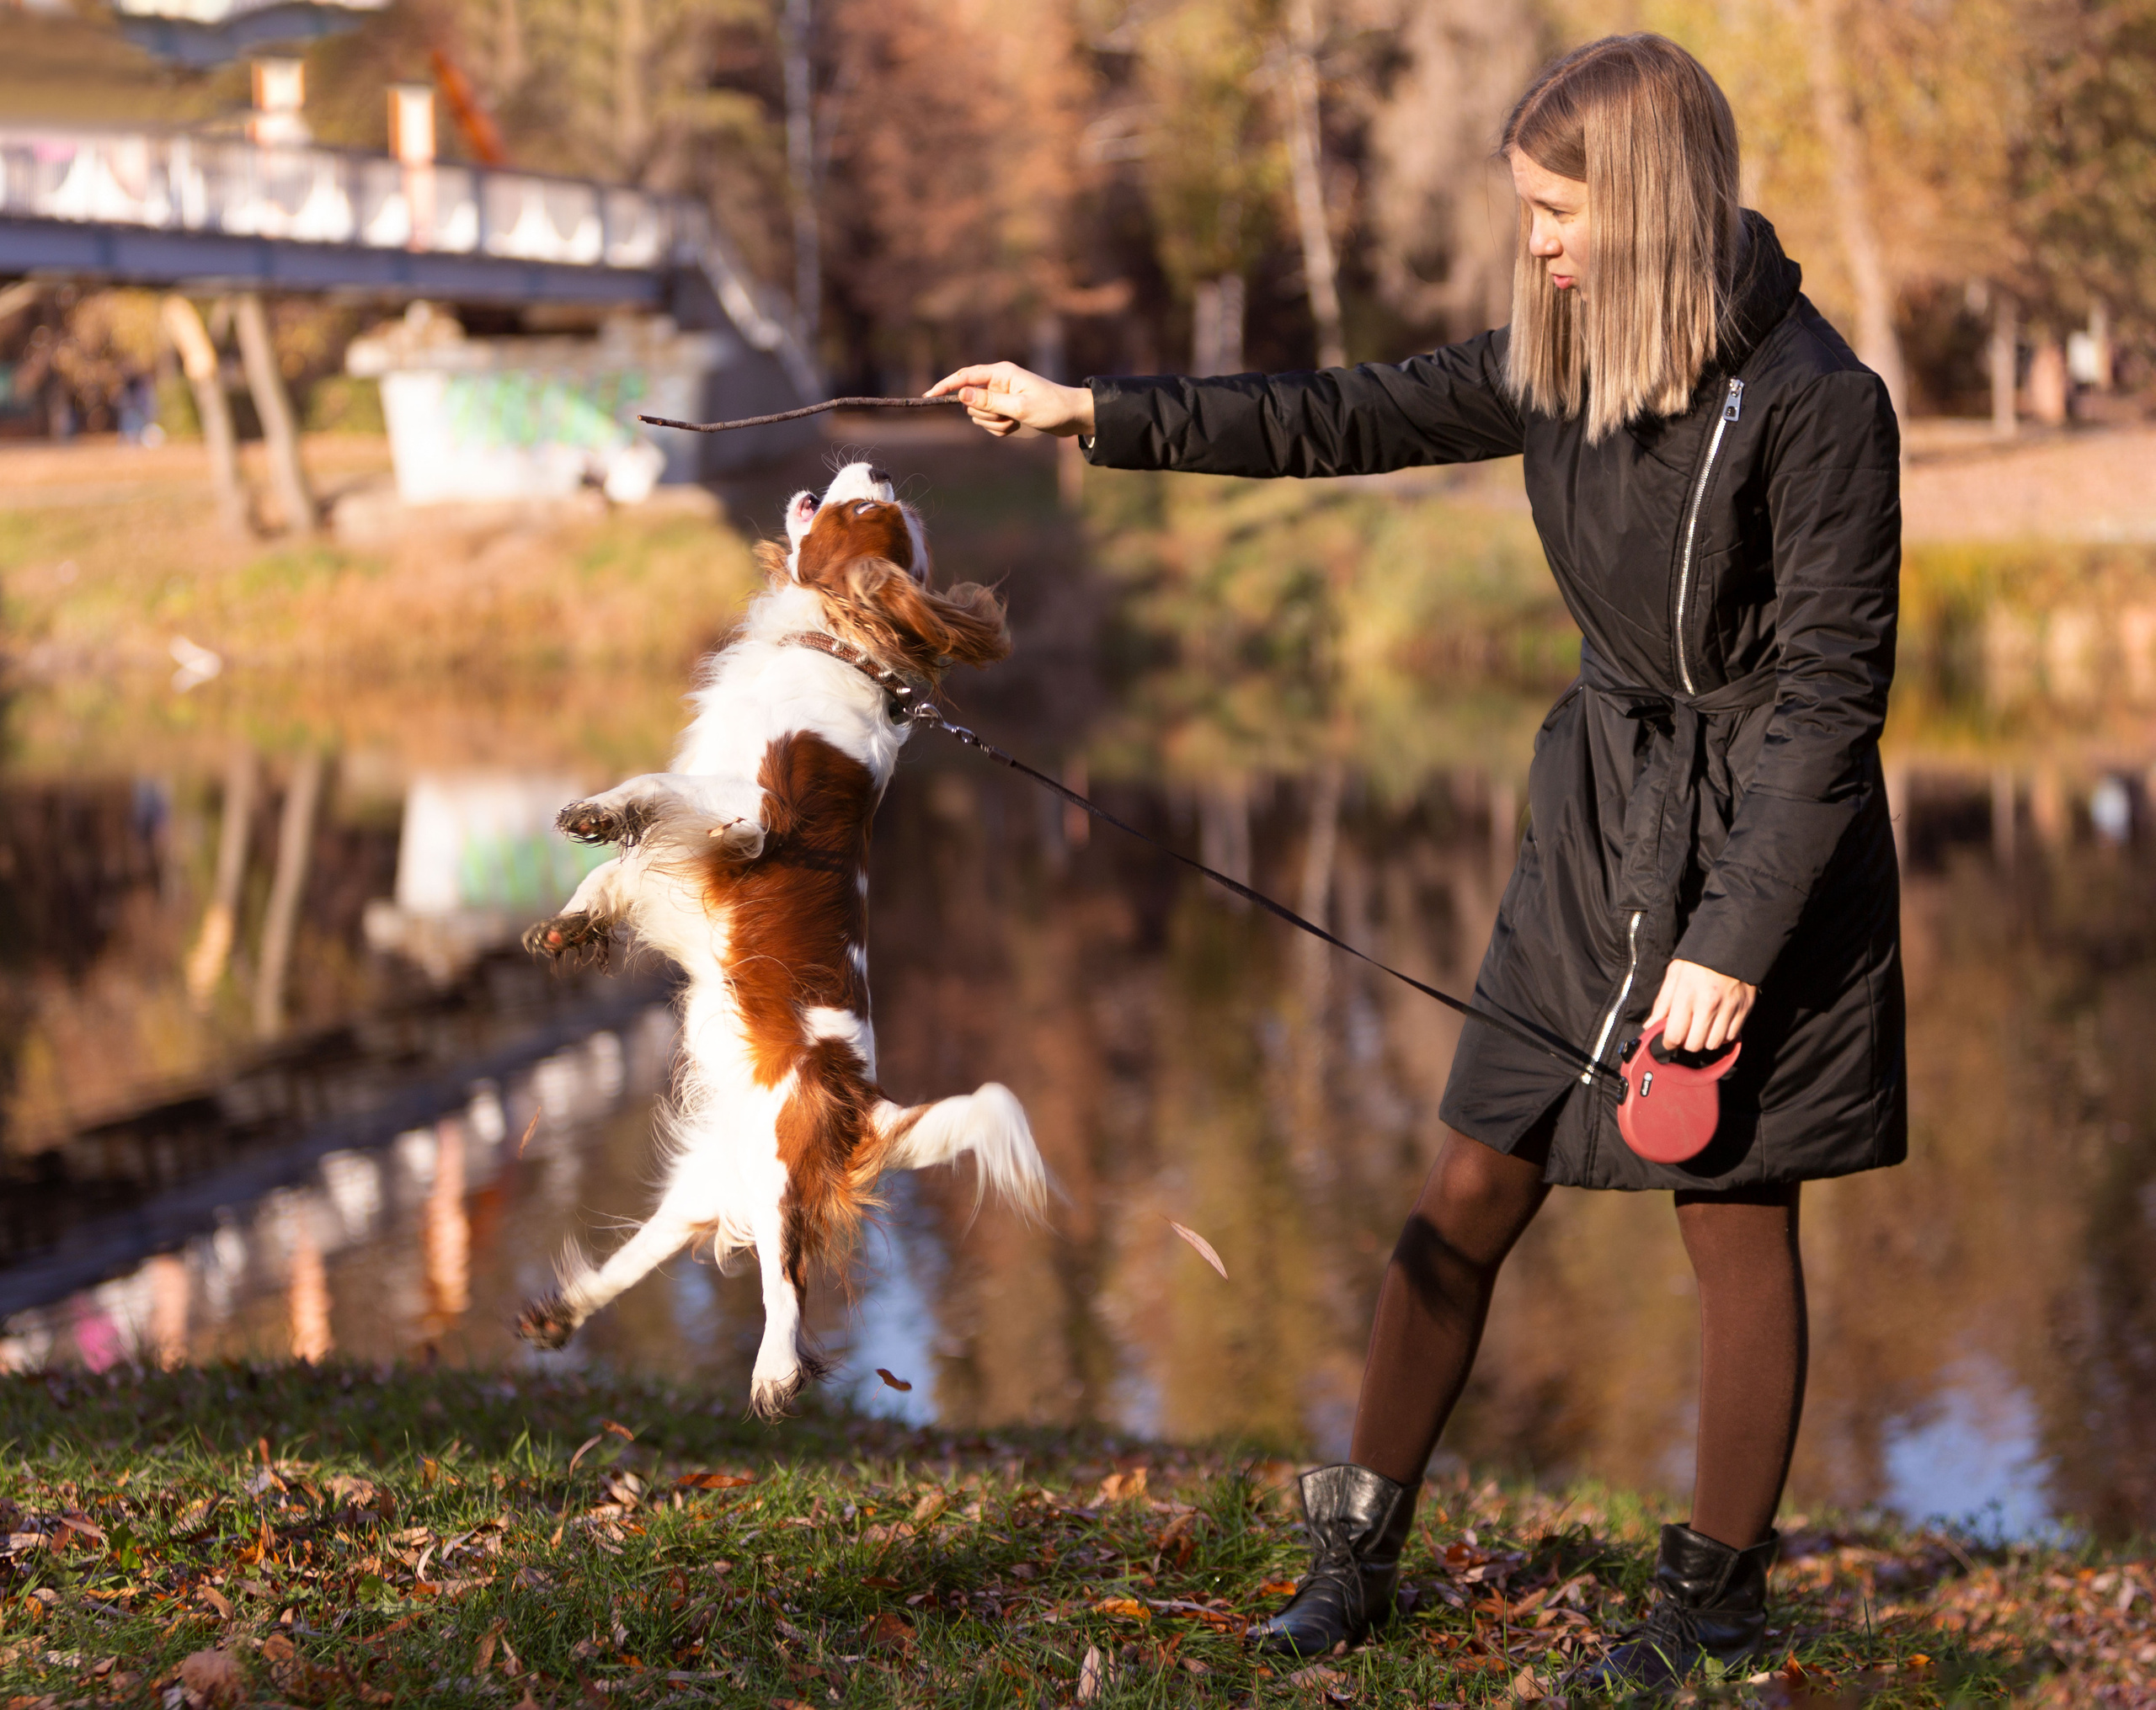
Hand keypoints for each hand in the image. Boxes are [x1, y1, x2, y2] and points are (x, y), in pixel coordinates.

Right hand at [926, 362, 1095, 438]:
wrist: (1073, 416)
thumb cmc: (1051, 408)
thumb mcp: (1018, 407)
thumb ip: (989, 401)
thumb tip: (961, 394)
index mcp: (1001, 373)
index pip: (965, 376)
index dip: (945, 386)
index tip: (929, 397)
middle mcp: (999, 382)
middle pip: (971, 401)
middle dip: (985, 415)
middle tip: (1008, 417)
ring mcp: (1002, 396)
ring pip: (979, 415)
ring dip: (994, 424)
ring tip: (1016, 422)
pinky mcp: (1006, 409)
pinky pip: (990, 424)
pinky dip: (1001, 430)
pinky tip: (1017, 427)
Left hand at [1646, 958, 1756, 1054]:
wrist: (1734, 943)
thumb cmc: (1700, 958)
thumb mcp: (1675, 973)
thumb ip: (1662, 1002)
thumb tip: (1651, 1025)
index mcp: (1687, 994)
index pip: (1675, 1035)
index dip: (1669, 1041)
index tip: (1669, 1039)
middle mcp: (1709, 1005)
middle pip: (1694, 1045)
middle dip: (1686, 1042)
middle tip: (1686, 1032)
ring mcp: (1729, 1008)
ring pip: (1713, 1044)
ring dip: (1705, 1040)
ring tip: (1702, 1028)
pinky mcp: (1745, 1009)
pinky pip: (1732, 1037)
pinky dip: (1723, 1036)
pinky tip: (1717, 1024)